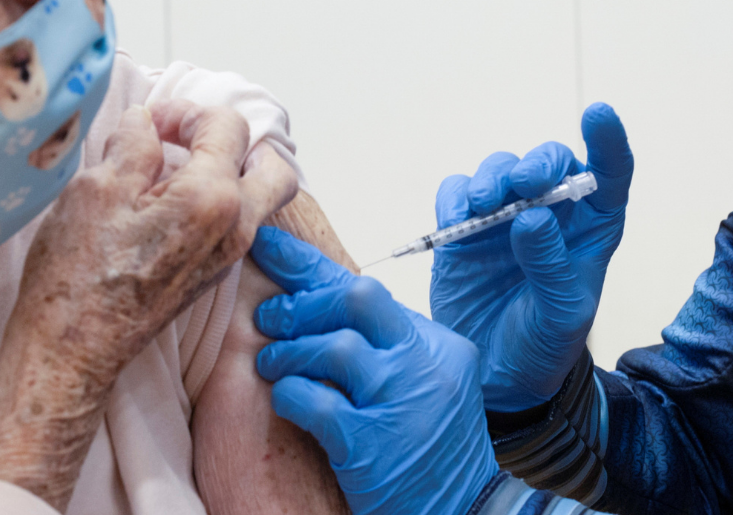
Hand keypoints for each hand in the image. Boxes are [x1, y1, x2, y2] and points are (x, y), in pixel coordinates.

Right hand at [0, 100, 297, 508]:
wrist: (74, 349)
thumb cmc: (79, 274)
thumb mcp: (97, 188)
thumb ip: (133, 143)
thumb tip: (146, 122)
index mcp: (214, 197)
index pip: (228, 125)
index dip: (186, 112)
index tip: (151, 124)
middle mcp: (237, 226)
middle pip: (272, 165)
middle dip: (235, 141)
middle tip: (187, 141)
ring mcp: (230, 254)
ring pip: (259, 196)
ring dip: (229, 171)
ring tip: (173, 170)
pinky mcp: (214, 272)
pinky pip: (238, 222)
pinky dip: (217, 201)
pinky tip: (167, 203)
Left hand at [251, 227, 499, 514]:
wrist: (463, 512)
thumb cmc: (430, 451)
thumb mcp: (424, 385)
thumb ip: (385, 345)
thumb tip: (314, 298)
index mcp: (438, 345)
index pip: (368, 290)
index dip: (310, 265)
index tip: (270, 245)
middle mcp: (425, 366)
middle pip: (357, 299)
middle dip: (302, 303)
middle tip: (270, 317)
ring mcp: (402, 403)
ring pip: (334, 347)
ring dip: (289, 352)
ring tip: (270, 363)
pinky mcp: (373, 445)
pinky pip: (317, 402)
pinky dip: (290, 394)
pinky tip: (286, 398)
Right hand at [430, 103, 631, 412]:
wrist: (496, 378)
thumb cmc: (544, 346)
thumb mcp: (561, 316)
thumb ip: (551, 267)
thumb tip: (532, 216)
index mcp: (591, 230)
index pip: (609, 174)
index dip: (607, 141)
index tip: (598, 114)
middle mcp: (549, 214)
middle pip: (549, 162)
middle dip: (536, 163)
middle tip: (521, 184)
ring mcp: (503, 217)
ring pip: (500, 168)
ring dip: (492, 177)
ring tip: (485, 204)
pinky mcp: (462, 228)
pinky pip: (456, 192)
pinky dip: (455, 196)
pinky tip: (456, 219)